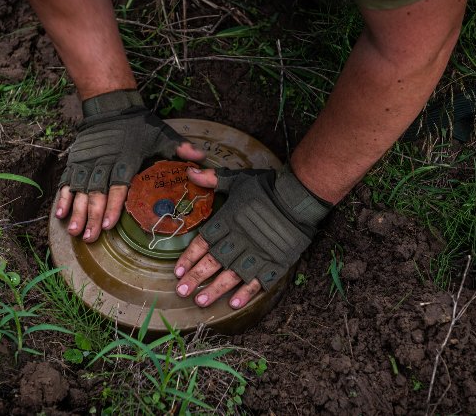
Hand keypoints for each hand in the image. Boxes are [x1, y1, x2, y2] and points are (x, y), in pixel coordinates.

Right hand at [55, 90, 204, 241]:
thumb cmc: (138, 125)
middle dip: (91, 215)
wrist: (111, 105)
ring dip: (77, 211)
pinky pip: (67, 181)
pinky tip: (60, 214)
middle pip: (96, 192)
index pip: (117, 185)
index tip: (109, 224)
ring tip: (74, 230)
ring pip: (80, 190)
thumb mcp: (162, 134)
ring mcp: (87, 162)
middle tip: (88, 236)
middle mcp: (103, 161)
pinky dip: (64, 197)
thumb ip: (180, 149)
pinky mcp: (76, 161)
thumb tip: (201, 159)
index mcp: (125, 158)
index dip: (112, 204)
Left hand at [174, 166, 330, 308]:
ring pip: (232, 275)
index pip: (203, 243)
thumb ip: (213, 179)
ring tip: (201, 302)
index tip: (177, 270)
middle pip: (213, 262)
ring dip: (216, 289)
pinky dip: (247, 293)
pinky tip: (235, 304)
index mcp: (228, 221)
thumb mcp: (238, 179)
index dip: (189, 258)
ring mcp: (257, 253)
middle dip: (196, 278)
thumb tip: (189, 171)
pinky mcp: (275, 262)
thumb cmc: (267, 187)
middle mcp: (239, 240)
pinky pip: (259, 281)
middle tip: (182, 291)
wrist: (299, 197)